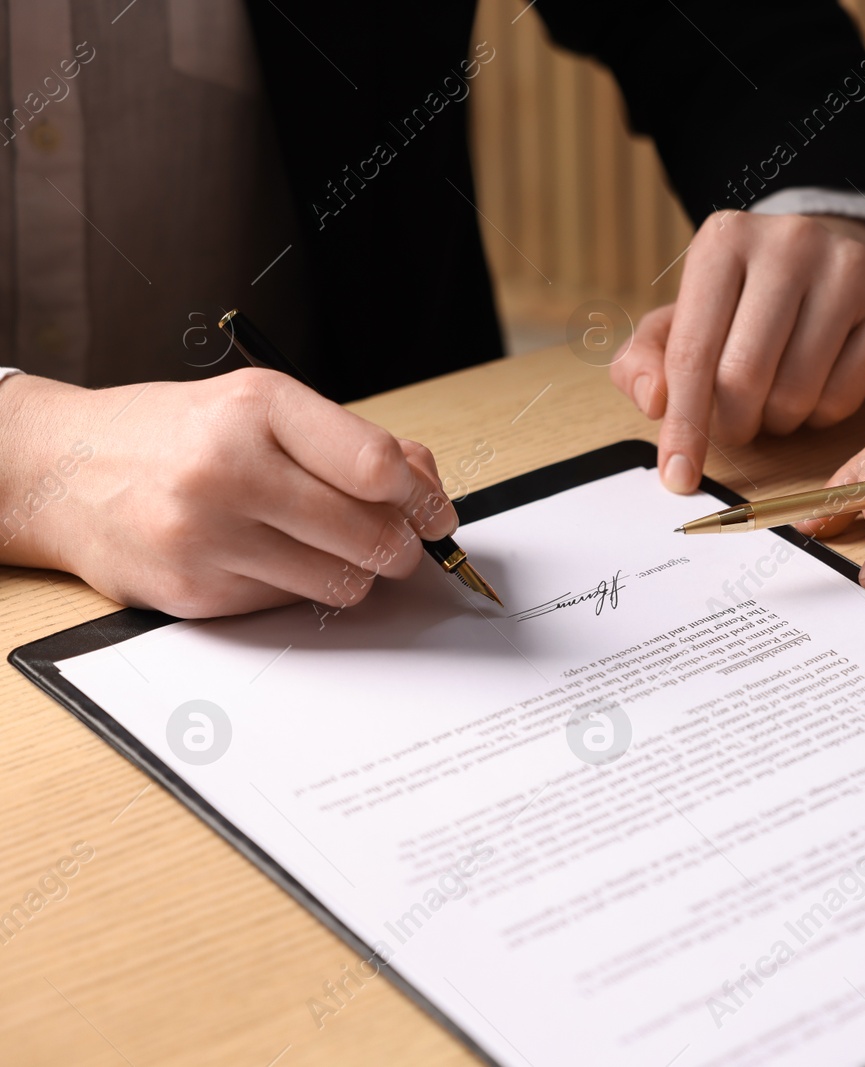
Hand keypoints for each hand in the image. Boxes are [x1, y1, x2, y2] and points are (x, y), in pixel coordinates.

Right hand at [0, 369, 457, 617]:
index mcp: (259, 406)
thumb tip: (428, 490)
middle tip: (400, 545)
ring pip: (340, 582)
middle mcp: (229, 468)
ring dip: (356, 574)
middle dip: (402, 548)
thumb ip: (352, 442)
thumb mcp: (263, 408)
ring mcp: (207, 535)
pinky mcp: (194, 592)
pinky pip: (289, 604)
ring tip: (334, 550)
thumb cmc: (180, 435)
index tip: (436, 514)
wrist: (63, 470)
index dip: (424, 499)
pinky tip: (270, 558)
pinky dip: (299, 586)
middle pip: (369, 535)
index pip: (376, 467)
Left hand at [610, 211, 864, 492]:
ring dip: (777, 421)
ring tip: (775, 398)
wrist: (828, 260)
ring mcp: (852, 269)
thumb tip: (653, 401)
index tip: (677, 477)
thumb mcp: (683, 319)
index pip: (692, 352)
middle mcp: (791, 241)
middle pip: (744, 377)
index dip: (682, 425)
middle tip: (736, 424)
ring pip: (796, 393)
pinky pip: (843, 399)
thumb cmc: (744, 301)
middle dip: (732, 423)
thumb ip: (645, 360)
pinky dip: (819, 415)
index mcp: (726, 238)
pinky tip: (815, 388)